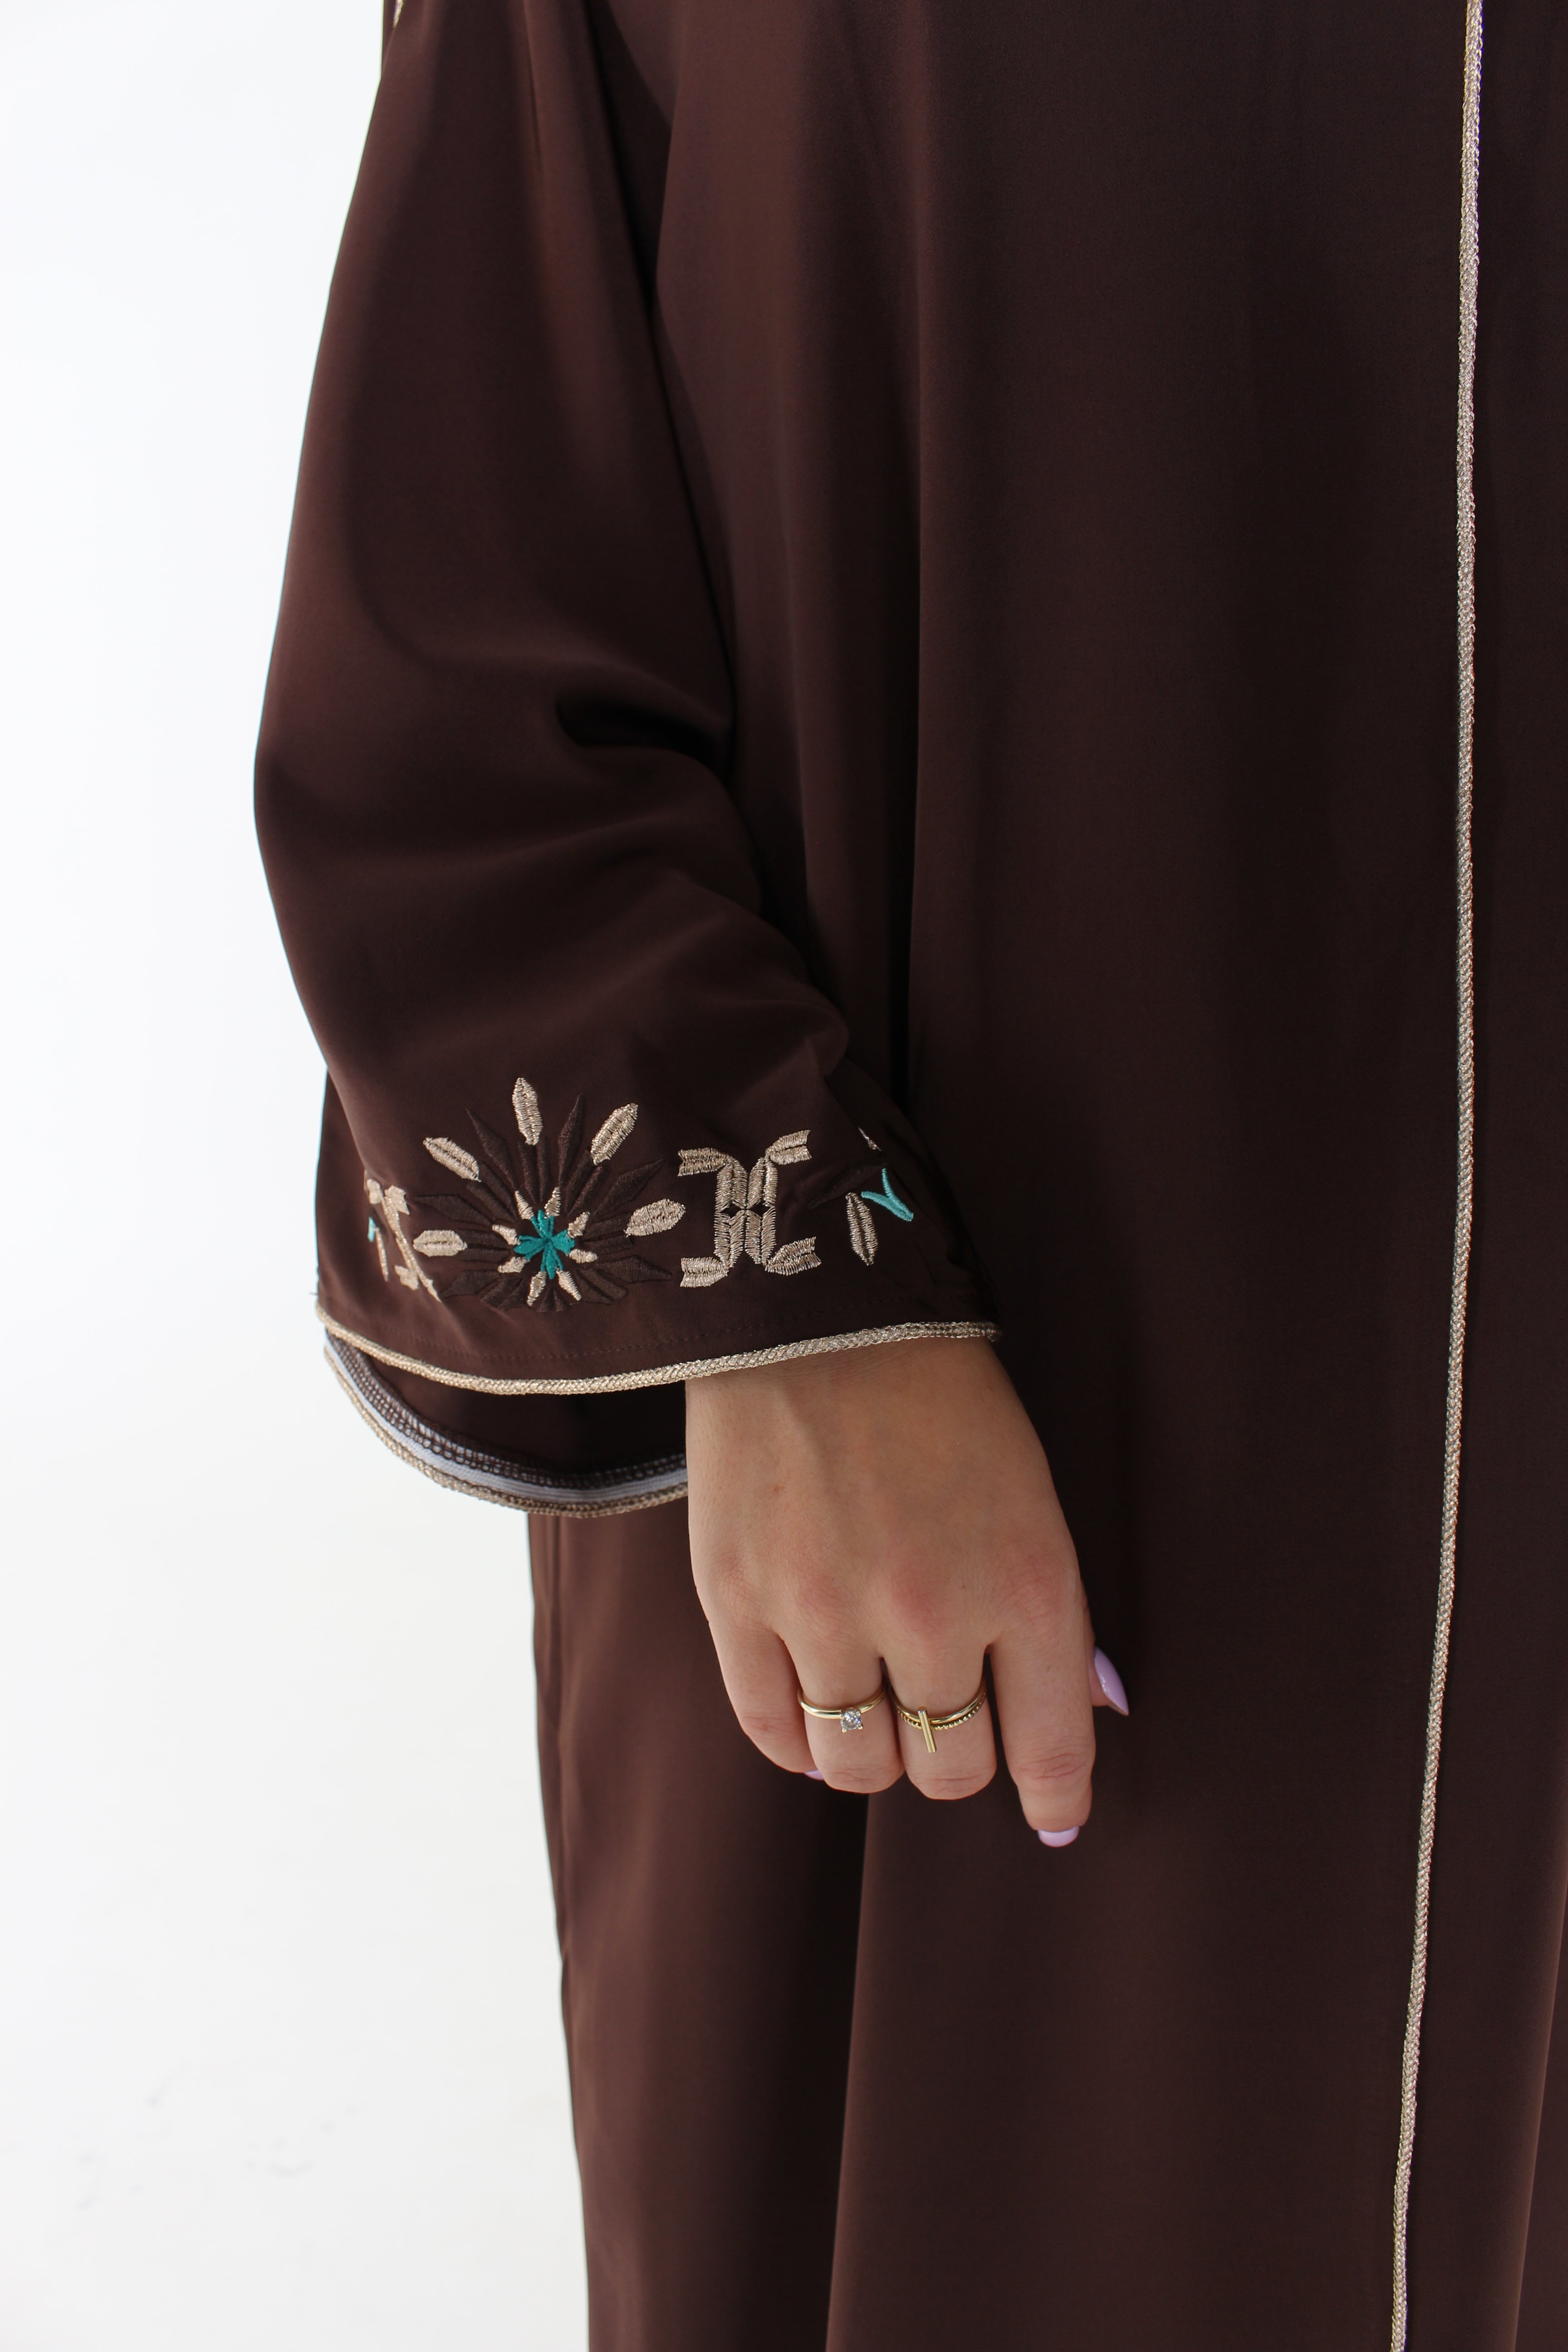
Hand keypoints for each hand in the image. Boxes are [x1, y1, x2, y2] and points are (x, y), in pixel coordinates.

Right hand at [684, 1336, 1123, 1841]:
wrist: (816, 1309)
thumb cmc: (938, 1395)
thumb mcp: (1031, 1492)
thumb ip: (1054, 1613)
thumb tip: (1091, 1710)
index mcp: (1024, 1582)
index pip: (1051, 1749)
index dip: (1056, 1796)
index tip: (1052, 1813)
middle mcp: (930, 1613)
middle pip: (951, 1769)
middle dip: (958, 1757)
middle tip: (948, 1717)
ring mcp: (825, 1612)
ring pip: (859, 1766)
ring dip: (875, 1751)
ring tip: (875, 1704)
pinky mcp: (737, 1599)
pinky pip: (773, 1729)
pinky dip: (801, 1740)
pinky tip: (815, 1713)